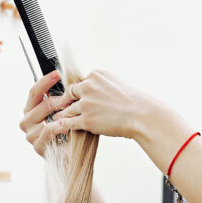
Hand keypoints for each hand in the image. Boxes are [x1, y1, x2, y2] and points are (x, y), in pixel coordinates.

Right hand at [18, 71, 68, 154]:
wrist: (73, 157)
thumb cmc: (70, 132)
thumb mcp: (66, 111)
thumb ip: (62, 98)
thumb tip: (69, 81)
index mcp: (31, 110)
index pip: (34, 92)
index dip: (45, 82)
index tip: (57, 73)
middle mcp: (27, 121)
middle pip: (39, 103)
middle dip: (58, 99)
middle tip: (72, 97)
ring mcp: (30, 135)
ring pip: (42, 116)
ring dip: (59, 113)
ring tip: (72, 112)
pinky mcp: (37, 147)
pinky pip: (46, 131)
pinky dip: (58, 127)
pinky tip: (66, 125)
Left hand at [47, 69, 169, 143]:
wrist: (142, 115)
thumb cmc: (134, 101)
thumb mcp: (117, 83)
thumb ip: (103, 85)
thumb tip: (95, 89)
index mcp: (96, 75)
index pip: (80, 82)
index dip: (78, 92)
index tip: (74, 98)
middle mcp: (88, 86)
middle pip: (70, 93)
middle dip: (67, 101)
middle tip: (62, 107)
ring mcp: (86, 104)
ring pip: (68, 109)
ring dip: (63, 115)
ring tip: (58, 118)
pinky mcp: (86, 120)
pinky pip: (69, 123)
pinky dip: (64, 125)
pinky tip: (61, 127)